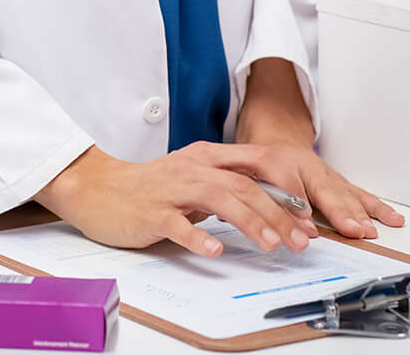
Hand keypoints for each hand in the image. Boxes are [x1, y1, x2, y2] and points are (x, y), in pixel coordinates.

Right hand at [37, 143, 316, 258]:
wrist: (98, 188)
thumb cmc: (152, 187)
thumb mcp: (195, 178)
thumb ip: (230, 187)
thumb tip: (277, 209)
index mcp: (208, 157)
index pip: (257, 167)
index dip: (288, 191)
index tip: (311, 220)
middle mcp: (193, 167)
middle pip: (245, 185)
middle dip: (279, 213)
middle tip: (302, 241)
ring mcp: (172, 188)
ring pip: (218, 199)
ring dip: (250, 222)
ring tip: (272, 245)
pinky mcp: (151, 212)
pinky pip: (177, 224)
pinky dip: (198, 238)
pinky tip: (214, 252)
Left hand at [225, 140, 404, 240]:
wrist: (273, 139)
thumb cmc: (255, 163)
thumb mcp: (241, 174)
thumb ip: (251, 196)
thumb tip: (255, 219)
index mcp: (276, 160)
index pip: (288, 185)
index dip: (298, 209)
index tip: (308, 231)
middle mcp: (305, 165)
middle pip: (324, 189)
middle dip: (339, 212)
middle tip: (351, 230)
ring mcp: (325, 173)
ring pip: (344, 192)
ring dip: (359, 213)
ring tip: (369, 230)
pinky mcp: (338, 182)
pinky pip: (360, 194)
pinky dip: (376, 207)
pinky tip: (392, 218)